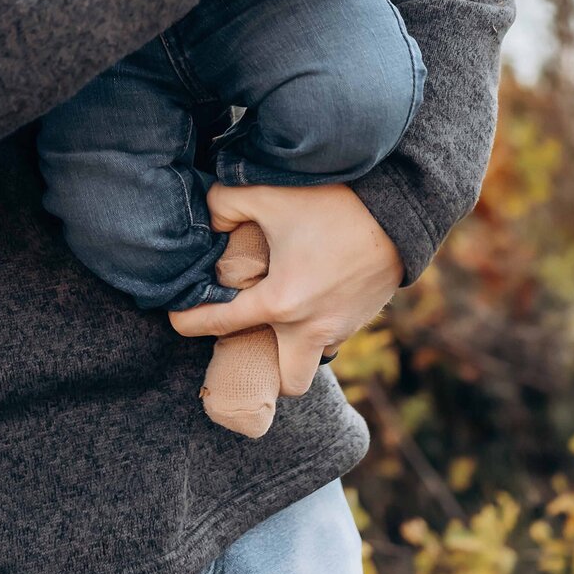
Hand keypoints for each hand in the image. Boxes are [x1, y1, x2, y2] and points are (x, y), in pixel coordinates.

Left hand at [168, 184, 403, 396]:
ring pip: (313, 358)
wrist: (398, 208)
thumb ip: (222, 205)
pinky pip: (335, 335)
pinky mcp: (365, 316)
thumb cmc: (331, 201)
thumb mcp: (265, 193)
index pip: (222, 324)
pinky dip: (318, 327)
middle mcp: (312, 327)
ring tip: (278, 315)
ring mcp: (343, 326)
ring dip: (294, 347)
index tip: (175, 319)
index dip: (189, 323)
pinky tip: (308, 294)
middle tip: (247, 336)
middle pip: (286, 381)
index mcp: (281, 303)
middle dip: (266, 371)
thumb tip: (210, 223)